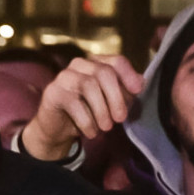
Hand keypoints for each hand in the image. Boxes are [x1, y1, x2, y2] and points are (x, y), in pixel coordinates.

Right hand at [21, 56, 144, 160]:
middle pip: (104, 73)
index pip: (116, 61)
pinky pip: (74, 104)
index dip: (128, 75)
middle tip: (121, 119)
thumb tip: (141, 82)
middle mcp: (79, 64)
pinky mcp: (53, 92)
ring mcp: (64, 76)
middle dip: (116, 98)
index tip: (137, 91)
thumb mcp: (108, 104)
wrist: (57, 130)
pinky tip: (91, 133)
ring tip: (106, 128)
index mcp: (95, 63)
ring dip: (101, 111)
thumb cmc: (86, 114)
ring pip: (89, 86)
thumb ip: (124, 92)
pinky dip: (87, 121)